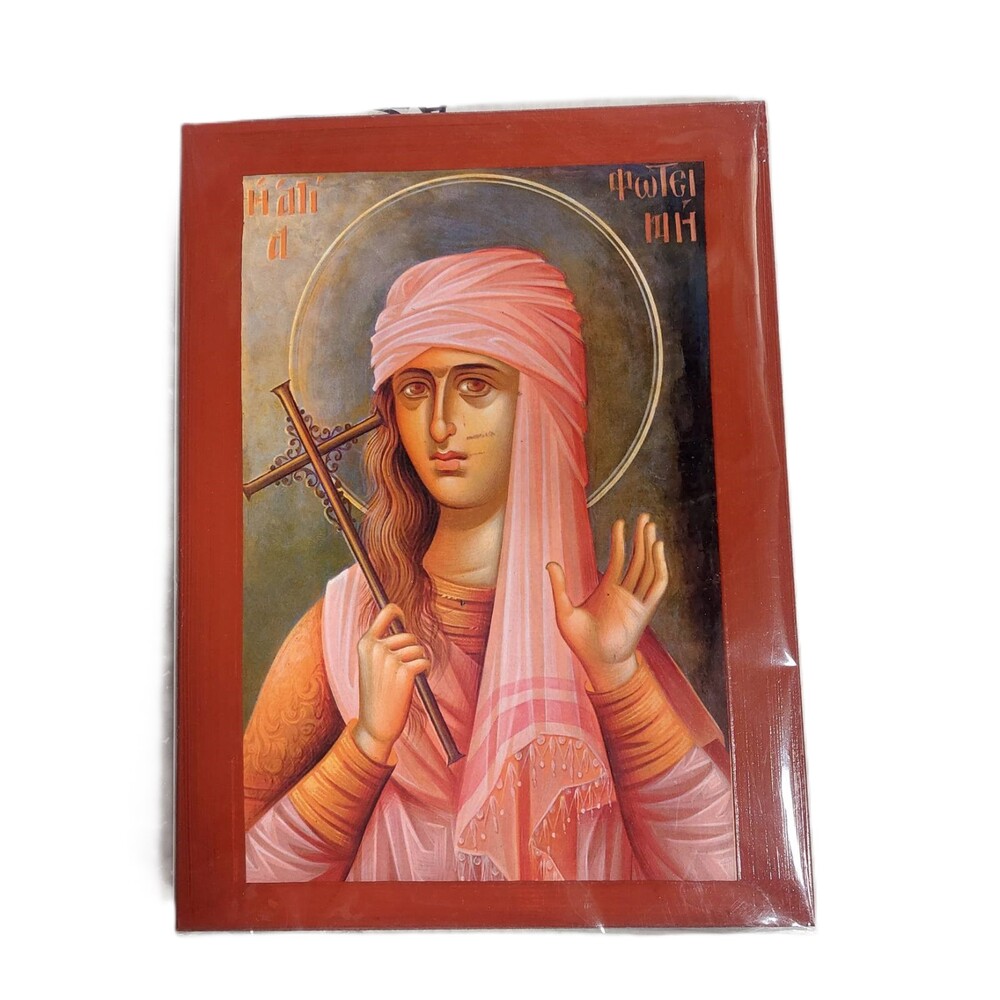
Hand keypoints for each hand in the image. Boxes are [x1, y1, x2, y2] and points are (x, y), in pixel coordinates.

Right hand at [354, 604, 430, 763]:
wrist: (374, 725)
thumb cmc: (376, 694)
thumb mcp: (371, 665)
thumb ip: (382, 645)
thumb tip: (402, 625)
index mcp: (365, 644)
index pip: (386, 612)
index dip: (398, 612)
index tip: (402, 620)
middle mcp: (376, 648)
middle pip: (408, 635)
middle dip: (412, 650)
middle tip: (404, 669)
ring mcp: (390, 659)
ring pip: (418, 649)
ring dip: (419, 662)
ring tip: (407, 678)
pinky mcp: (405, 671)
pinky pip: (425, 661)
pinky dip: (425, 670)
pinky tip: (416, 681)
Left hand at [546, 514, 668, 691]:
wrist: (597, 662)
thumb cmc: (580, 641)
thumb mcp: (564, 611)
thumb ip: (559, 587)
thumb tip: (550, 563)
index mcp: (608, 588)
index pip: (618, 558)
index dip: (620, 540)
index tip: (620, 523)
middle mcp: (625, 592)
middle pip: (637, 558)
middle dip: (641, 537)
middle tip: (644, 517)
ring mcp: (636, 600)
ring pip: (647, 568)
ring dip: (651, 548)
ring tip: (651, 528)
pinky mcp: (644, 611)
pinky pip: (656, 586)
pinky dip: (660, 568)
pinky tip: (658, 552)